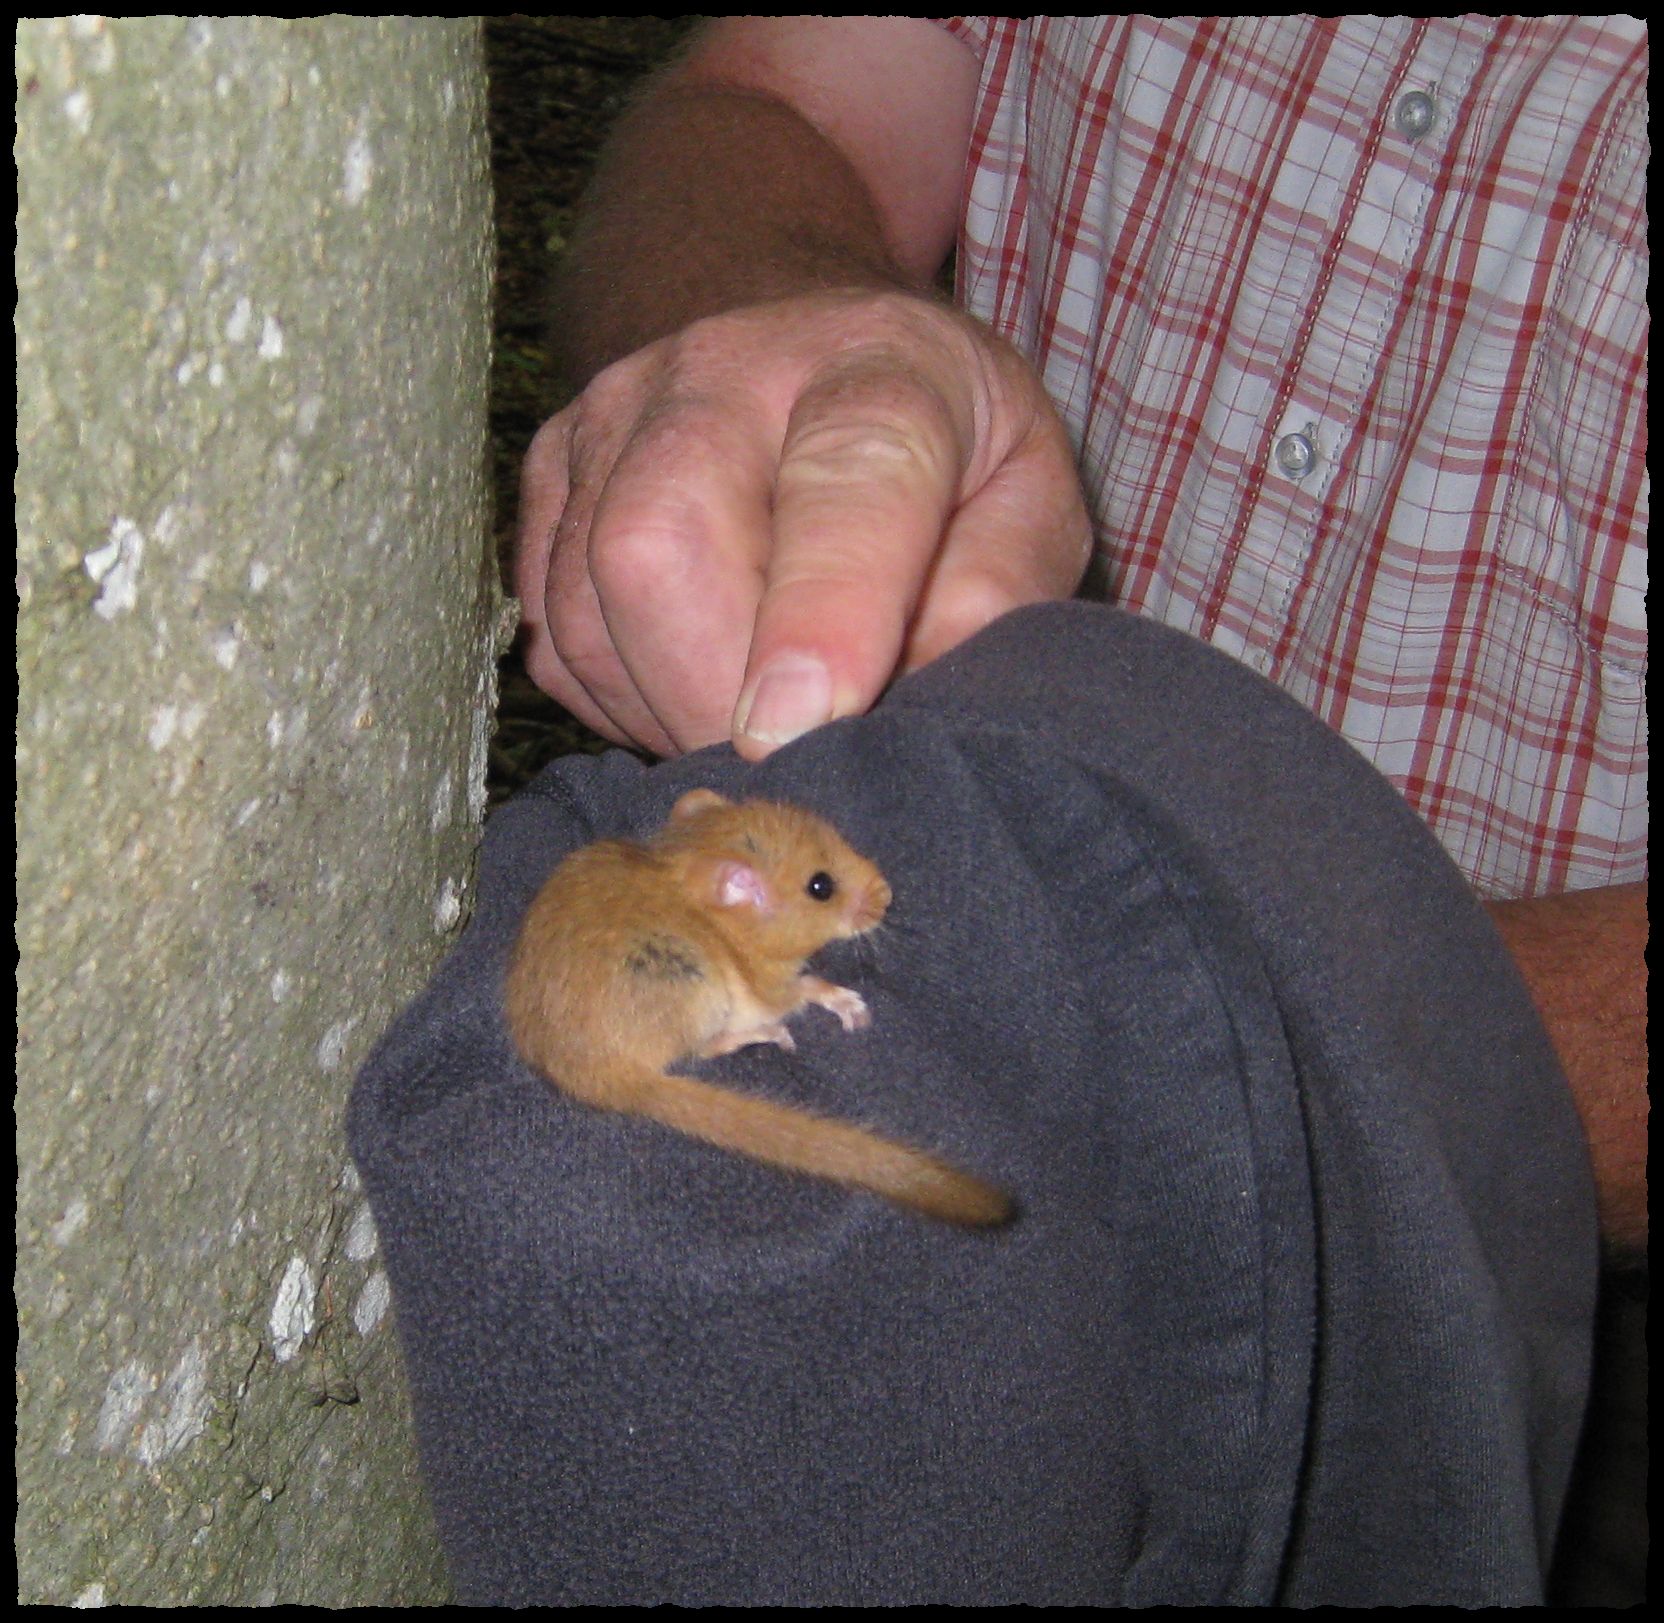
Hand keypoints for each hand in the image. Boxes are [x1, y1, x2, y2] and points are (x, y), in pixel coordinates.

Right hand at [515, 288, 1092, 757]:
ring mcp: (613, 413)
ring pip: (586, 608)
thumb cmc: (946, 448)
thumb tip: (914, 698)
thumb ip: (996, 594)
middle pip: (658, 544)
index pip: (846, 477)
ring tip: (751, 711)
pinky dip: (620, 694)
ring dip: (667, 707)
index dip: (823, 609)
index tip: (804, 726)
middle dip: (712, 695)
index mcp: (879, 366)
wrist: (820, 351)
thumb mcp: (1029, 500)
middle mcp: (722, 369)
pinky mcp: (550, 471)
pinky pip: (553, 632)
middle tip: (785, 763)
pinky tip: (693, 678)